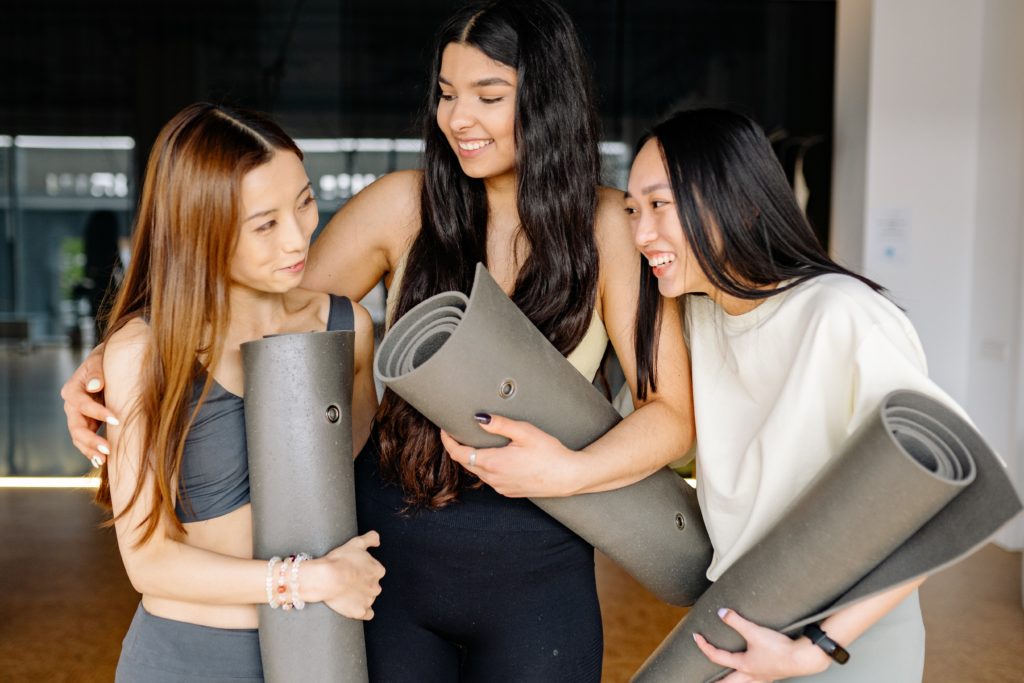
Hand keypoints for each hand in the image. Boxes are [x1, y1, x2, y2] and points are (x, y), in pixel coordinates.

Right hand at [60, 344, 118, 466]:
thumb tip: (93, 386)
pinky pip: (86, 440)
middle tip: (108, 450)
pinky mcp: (87, 423)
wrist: (108, 362)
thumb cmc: (105, 359)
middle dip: (91, 440)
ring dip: (90, 450)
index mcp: (72, 389)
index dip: (98, 413)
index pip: (82, 405)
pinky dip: (92, 451)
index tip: (117, 420)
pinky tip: (104, 462)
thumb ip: (97, 371)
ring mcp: (77, 416)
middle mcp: (71, 405)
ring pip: (79, 438)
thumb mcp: (100, 359)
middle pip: (76, 427)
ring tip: (104, 461)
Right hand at [309, 531, 384, 619]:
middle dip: (363, 584)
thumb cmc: (340, 559)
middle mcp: (376, 586)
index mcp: (378, 570)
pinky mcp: (360, 612)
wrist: (326, 578)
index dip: (363, 570)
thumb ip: (371, 538)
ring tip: (346, 592)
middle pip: (372, 585)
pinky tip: (354, 606)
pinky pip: (367, 614)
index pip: (375, 571)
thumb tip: (378, 541)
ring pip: (369, 599)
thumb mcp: (356, 542)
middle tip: (348, 581)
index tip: (353, 570)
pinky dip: (362, 611)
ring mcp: (369, 600)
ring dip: (361, 597)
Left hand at [439, 414, 582, 497]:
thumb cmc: (550, 452)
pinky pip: (490, 479)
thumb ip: (500, 424)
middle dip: (459, 448)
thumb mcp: (525, 432)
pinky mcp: (510, 492)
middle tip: (458, 432)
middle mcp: (493, 479)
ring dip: (473, 458)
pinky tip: (496, 457)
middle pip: (466, 463)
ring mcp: (501, 487)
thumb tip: (479, 418)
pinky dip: (486, 468)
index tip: (444, 429)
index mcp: (493, 463)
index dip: (448, 441)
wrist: (568, 476)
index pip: (459, 454)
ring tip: (476, 442)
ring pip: (478, 472)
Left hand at [694, 609, 830, 682]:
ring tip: (727, 680)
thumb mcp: (754, 632)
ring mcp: (763, 677)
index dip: (704, 646)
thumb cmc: (780, 649)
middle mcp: (751, 674)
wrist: (803, 658)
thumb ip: (736, 621)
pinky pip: (756, 681)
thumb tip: (721, 613)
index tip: (696, 637)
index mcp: (744, 665)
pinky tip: (752, 676)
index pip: (717, 657)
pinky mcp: (773, 674)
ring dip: (733, 682)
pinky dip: (749, 680)